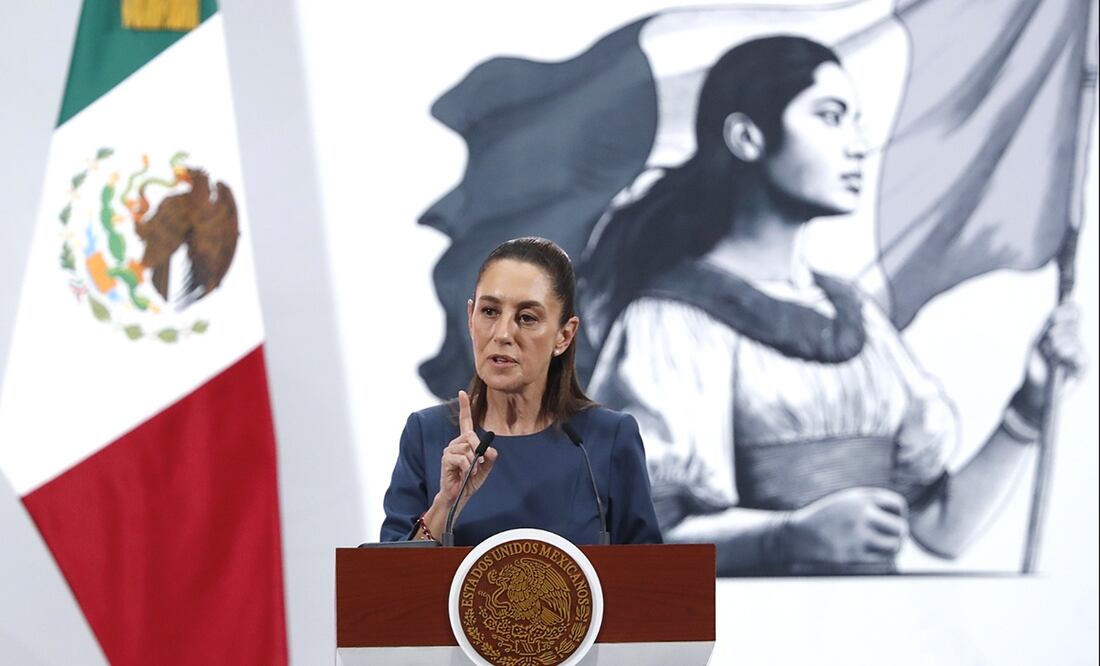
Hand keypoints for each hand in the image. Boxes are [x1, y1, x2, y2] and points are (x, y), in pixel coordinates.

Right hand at [438, 390, 497, 510]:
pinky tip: (465, 474)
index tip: (462, 392)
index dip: (464, 407)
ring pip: (468, 449)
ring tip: (470, 472)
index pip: (465, 421)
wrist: (459, 495)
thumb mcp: (485, 468)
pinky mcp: (446, 459)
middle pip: (471, 436)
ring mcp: (449, 450)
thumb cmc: (470, 480)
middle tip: (479, 463)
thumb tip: (491, 450)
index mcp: (465, 442)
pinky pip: (462, 459)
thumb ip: (490, 458)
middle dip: (478, 449)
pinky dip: (468, 468)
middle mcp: (455, 443)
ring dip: (473, 463)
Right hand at [778, 487, 908, 564]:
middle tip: (893, 538)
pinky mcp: (853, 555)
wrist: (797, 535)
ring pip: (894, 546)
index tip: (891, 520)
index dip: (899, 514)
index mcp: (861, 498)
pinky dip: (883, 559)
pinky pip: (882, 560)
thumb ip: (871, 502)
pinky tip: (875, 555)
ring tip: (886, 548)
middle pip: (900, 528)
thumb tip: (901, 516)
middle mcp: (862, 514)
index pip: (898, 505)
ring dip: (894, 548)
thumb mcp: (846, 500)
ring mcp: (858, 535)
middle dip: (899, 534)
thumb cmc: (825, 518)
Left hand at [1018, 303, 1087, 416]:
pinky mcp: (1083, 367)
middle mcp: (1075, 340)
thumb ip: (1048, 325)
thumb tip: (1056, 311)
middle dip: (1056, 331)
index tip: (1053, 317)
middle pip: (1073, 323)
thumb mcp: (1037, 341)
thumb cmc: (1036, 365)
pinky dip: (1067, 354)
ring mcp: (1080, 353)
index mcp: (1064, 331)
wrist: (1034, 388)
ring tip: (1050, 355)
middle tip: (1047, 345)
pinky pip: (1079, 354)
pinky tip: (1060, 360)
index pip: (1073, 312)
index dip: (1066, 310)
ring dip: (1057, 345)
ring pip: (1073, 338)